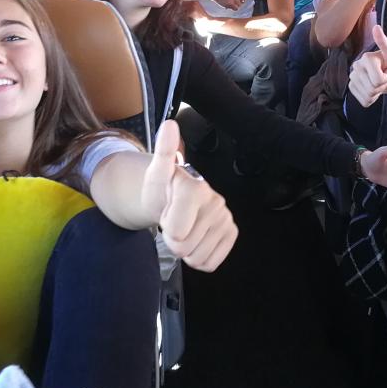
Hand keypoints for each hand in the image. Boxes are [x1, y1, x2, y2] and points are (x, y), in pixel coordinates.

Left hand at [141, 120, 236, 271]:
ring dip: (186, 250)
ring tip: (184, 229)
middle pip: (184, 247)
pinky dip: (199, 257)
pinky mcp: (231, 232)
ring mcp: (225, 218)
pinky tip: (196, 239)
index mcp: (196, 188)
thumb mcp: (155, 173)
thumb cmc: (161, 190)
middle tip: (173, 221)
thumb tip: (170, 124)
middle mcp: (216, 201)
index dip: (166, 227)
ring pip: (197, 257)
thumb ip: (162, 151)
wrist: (171, 201)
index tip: (166, 212)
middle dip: (173, 240)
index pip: (176, 231)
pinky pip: (211, 263)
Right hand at [348, 25, 386, 106]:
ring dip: (377, 92)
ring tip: (379, 82)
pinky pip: (363, 101)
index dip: (386, 78)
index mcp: (366, 58)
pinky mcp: (352, 87)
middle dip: (382, 86)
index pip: (378, 80)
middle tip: (384, 77)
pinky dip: (372, 98)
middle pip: (372, 89)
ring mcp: (352, 77)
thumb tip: (376, 27)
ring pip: (367, 96)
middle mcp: (356, 66)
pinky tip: (373, 89)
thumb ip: (384, 42)